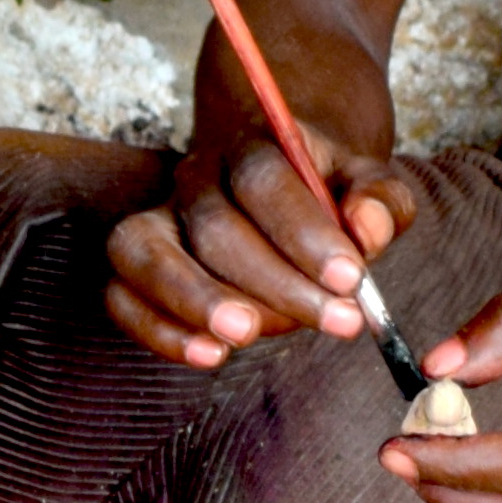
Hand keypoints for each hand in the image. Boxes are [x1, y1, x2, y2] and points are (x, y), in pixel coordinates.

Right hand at [106, 29, 418, 370]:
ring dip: (193, 300)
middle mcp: (195, 179)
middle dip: (275, 284)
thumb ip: (381, 201)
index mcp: (253, 147)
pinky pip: (120, 295)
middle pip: (215, 227)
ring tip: (243, 338)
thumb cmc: (328, 192)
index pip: (265, 180)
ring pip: (147, 253)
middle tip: (335, 322)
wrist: (282, 177)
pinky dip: (155, 330)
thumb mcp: (369, 183)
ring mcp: (158, 219)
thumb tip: (368, 231)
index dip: (305, 232)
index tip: (351, 280)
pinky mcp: (137, 265)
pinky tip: (207, 356)